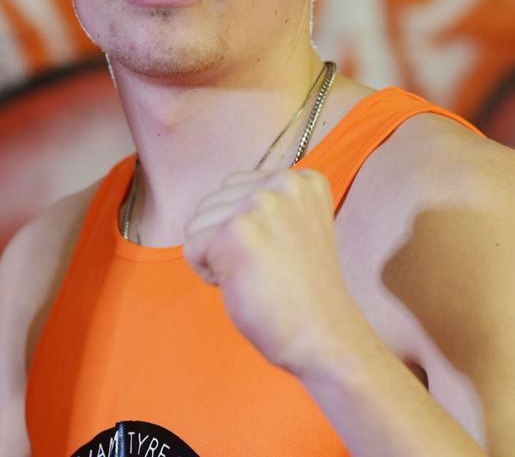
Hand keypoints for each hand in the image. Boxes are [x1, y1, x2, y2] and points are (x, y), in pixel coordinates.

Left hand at [183, 169, 364, 377]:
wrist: (323, 335)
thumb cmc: (302, 292)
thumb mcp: (293, 227)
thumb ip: (266, 206)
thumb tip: (215, 203)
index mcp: (301, 180)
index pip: (234, 189)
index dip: (243, 229)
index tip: (277, 254)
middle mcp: (283, 182)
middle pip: (212, 203)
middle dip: (224, 239)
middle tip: (265, 269)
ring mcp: (260, 204)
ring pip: (198, 223)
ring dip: (215, 255)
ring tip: (255, 275)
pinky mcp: (237, 231)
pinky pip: (192, 247)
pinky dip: (206, 273)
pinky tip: (242, 284)